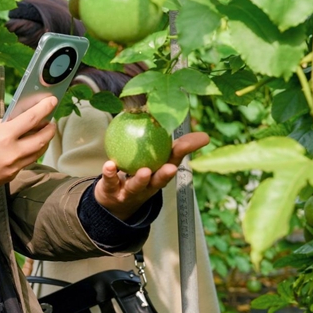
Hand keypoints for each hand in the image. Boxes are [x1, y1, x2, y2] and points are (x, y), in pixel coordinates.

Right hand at [0, 97, 57, 187]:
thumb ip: (2, 123)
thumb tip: (15, 122)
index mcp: (5, 135)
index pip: (32, 118)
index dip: (45, 108)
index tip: (52, 102)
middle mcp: (13, 151)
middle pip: (42, 139)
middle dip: (50, 129)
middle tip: (51, 122)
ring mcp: (14, 166)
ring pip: (38, 152)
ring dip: (43, 142)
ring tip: (42, 134)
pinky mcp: (11, 176)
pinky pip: (26, 162)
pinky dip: (29, 153)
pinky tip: (26, 147)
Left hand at [94, 132, 209, 220]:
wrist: (114, 200)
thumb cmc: (137, 172)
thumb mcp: (153, 158)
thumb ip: (162, 139)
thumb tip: (173, 113)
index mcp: (159, 173)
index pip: (174, 160)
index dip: (186, 149)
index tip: (202, 138)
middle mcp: (148, 185)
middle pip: (158, 180)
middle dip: (165, 174)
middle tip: (171, 168)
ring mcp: (130, 190)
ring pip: (136, 186)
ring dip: (140, 180)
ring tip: (144, 171)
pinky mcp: (112, 191)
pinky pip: (111, 182)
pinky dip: (110, 174)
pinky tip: (110, 164)